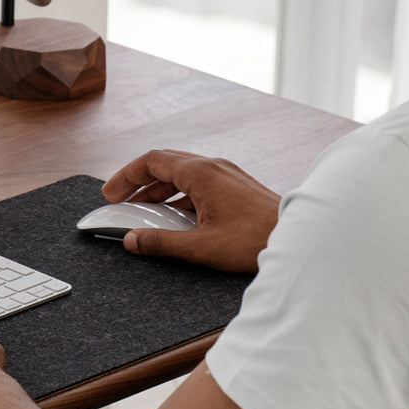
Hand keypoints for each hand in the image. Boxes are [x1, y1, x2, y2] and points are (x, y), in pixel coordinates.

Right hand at [101, 149, 279, 271]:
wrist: (298, 238)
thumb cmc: (255, 240)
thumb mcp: (201, 246)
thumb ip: (162, 242)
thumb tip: (132, 240)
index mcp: (201, 173)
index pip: (151, 161)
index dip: (126, 176)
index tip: (110, 193)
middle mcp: (213, 166)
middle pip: (164, 163)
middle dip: (138, 180)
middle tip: (119, 199)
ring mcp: (226, 173)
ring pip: (182, 172)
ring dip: (158, 188)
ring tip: (142, 209)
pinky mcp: (235, 185)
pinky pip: (198, 181)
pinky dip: (179, 194)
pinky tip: (175, 215)